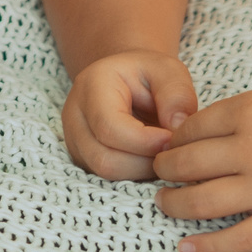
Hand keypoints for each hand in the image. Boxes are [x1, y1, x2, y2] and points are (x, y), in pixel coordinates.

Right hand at [61, 48, 196, 180]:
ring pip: (104, 173)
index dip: (145, 142)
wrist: (129, 81)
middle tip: (172, 151)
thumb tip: (177, 130)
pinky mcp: (83, 158)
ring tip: (163, 154)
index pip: (109, 127)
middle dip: (145, 162)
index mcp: (91, 86)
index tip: (173, 140)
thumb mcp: (169, 72)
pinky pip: (106, 179)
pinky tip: (151, 159)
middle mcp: (74, 115)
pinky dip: (134, 176)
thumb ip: (176, 96)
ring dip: (141, 172)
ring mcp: (74, 140)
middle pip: (103, 158)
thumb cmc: (149, 76)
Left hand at [151, 84, 251, 251]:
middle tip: (158, 175)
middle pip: (186, 164)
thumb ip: (238, 113)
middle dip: (164, 171)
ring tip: (165, 204)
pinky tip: (186, 247)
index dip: (172, 141)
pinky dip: (205, 246)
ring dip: (173, 205)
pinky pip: (236, 239)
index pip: (190, 130)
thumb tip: (191, 133)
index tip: (167, 148)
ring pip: (200, 201)